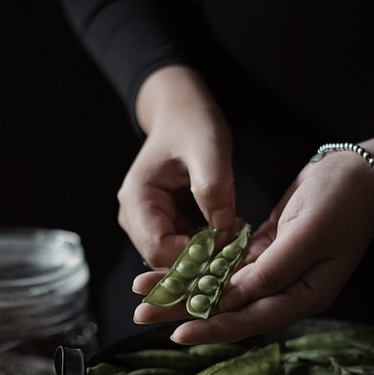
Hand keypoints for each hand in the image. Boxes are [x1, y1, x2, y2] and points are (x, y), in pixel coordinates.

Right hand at [117, 65, 237, 267]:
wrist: (183, 114)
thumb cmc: (192, 125)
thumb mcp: (208, 147)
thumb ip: (213, 185)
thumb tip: (221, 228)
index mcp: (136, 200)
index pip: (159, 250)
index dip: (194, 255)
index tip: (228, 240)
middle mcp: (136, 219)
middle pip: (166, 260)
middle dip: (202, 258)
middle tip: (237, 239)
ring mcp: (149, 224)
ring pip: (178, 258)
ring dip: (208, 253)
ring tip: (234, 229)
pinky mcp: (166, 225)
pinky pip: (187, 248)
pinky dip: (209, 245)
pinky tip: (228, 228)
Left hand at [132, 128, 373, 343]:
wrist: (361, 172)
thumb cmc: (342, 200)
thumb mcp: (309, 232)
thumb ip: (273, 268)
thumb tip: (233, 297)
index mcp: (305, 296)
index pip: (252, 319)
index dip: (214, 327)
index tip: (177, 332)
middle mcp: (287, 291)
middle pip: (230, 308)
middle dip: (185, 310)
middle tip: (142, 311)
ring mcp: (276, 272)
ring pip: (222, 286)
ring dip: (185, 287)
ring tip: (145, 287)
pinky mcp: (266, 251)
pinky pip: (227, 266)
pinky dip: (201, 266)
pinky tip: (173, 267)